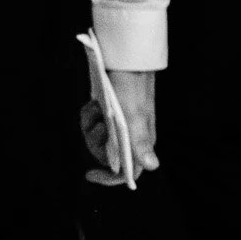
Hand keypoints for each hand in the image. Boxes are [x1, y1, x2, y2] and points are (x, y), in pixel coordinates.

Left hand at [83, 69, 159, 184]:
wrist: (125, 61)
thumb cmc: (133, 88)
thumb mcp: (135, 117)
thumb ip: (141, 143)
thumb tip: (152, 167)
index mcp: (140, 143)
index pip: (127, 172)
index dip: (109, 178)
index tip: (89, 174)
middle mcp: (130, 137)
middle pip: (106, 155)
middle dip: (94, 142)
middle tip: (98, 124)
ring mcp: (118, 125)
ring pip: (96, 138)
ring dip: (90, 125)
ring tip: (97, 108)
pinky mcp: (109, 113)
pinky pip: (92, 123)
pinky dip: (88, 115)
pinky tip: (94, 104)